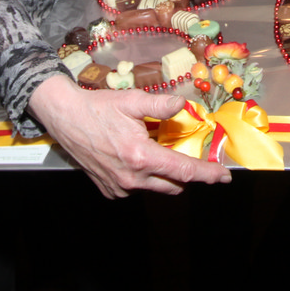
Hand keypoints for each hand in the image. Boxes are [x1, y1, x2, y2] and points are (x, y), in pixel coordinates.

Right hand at [28, 74, 230, 198]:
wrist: (65, 118)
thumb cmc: (98, 108)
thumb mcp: (132, 100)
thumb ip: (160, 104)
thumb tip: (182, 105)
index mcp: (140, 156)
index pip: (184, 171)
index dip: (207, 174)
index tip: (223, 176)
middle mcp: (131, 177)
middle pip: (174, 185)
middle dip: (186, 173)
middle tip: (187, 154)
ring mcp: (119, 187)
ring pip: (156, 188)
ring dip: (165, 174)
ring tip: (156, 150)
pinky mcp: (109, 190)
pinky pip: (138, 189)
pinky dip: (145, 177)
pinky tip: (137, 158)